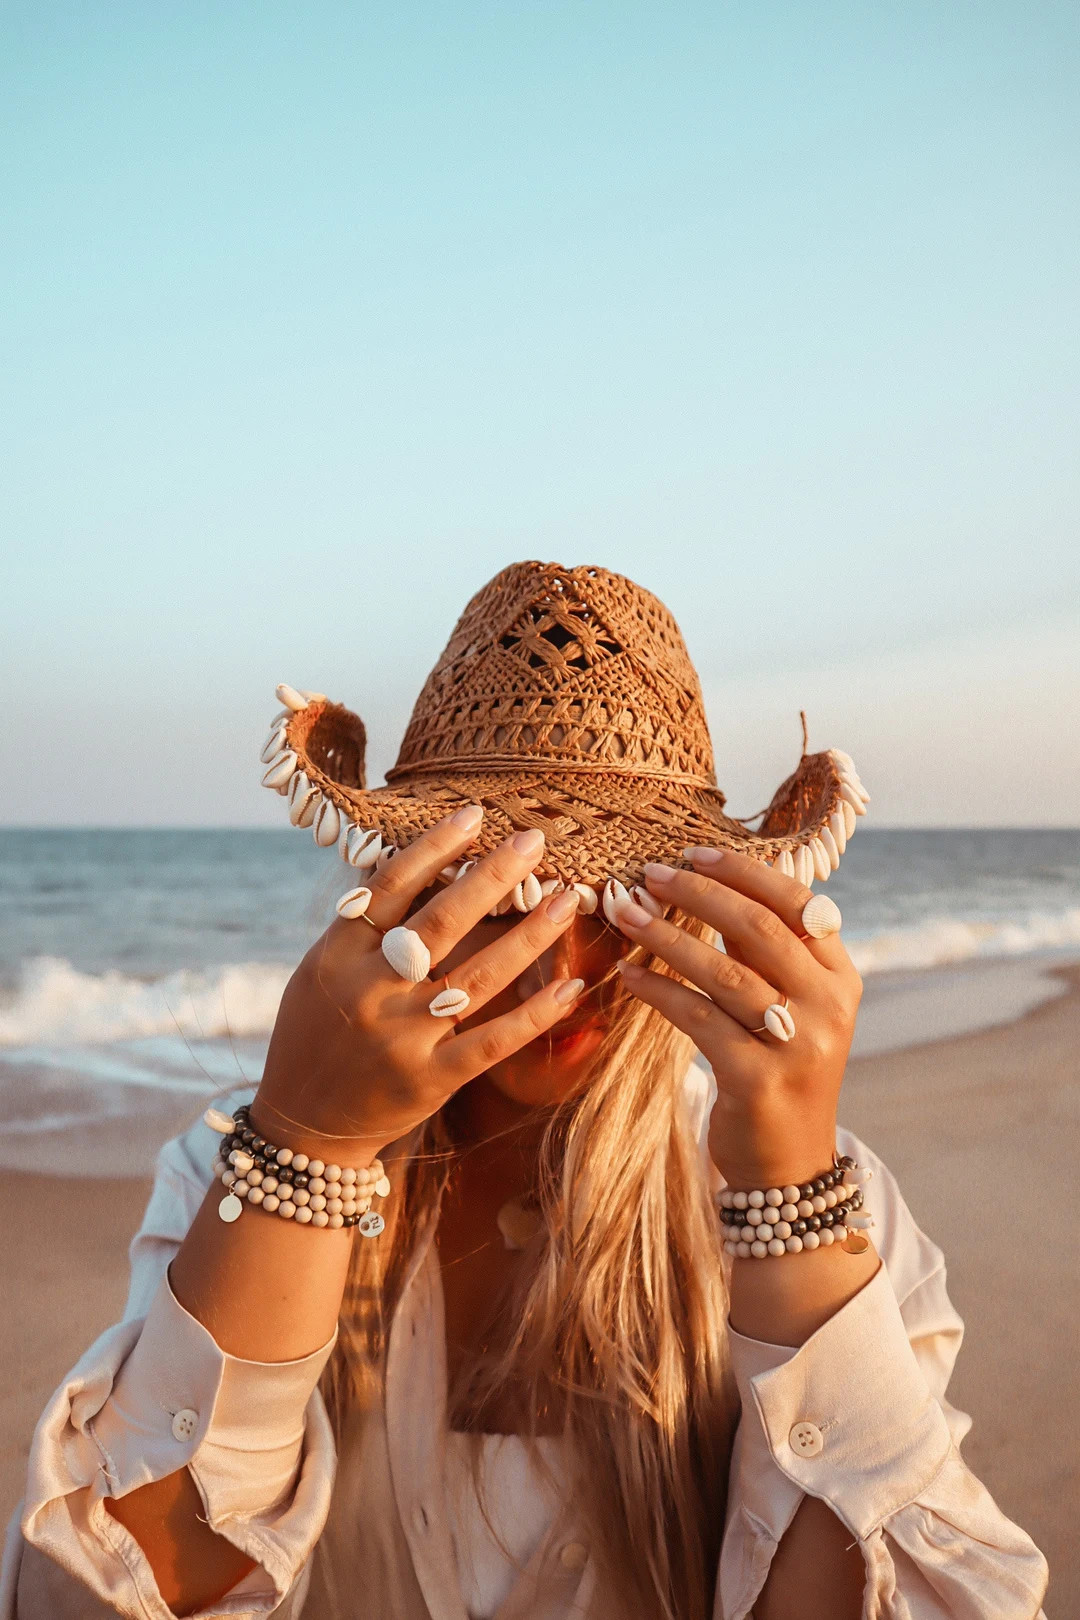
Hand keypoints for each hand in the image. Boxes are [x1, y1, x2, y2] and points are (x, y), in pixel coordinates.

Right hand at [255, 808, 582, 1159]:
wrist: (302, 1128)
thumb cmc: (315, 1037)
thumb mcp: (320, 974)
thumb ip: (363, 929)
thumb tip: (417, 865)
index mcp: (337, 957)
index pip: (391, 886)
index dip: (435, 847)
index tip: (475, 815)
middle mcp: (369, 992)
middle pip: (442, 921)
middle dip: (494, 876)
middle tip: (535, 840)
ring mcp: (402, 1038)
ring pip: (478, 976)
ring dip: (530, 935)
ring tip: (567, 899)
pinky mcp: (431, 1080)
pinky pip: (493, 1041)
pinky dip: (536, 1014)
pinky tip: (572, 987)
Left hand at [611, 850, 861, 1189]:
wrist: (788, 1167)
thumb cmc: (777, 1071)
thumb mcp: (789, 1007)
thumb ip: (762, 954)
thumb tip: (708, 886)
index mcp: (841, 977)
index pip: (798, 904)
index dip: (744, 873)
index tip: (694, 854)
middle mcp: (830, 1007)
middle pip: (760, 929)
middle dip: (699, 894)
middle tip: (649, 875)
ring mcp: (800, 1044)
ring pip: (726, 972)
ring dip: (668, 936)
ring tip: (626, 913)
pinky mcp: (760, 1080)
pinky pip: (699, 1019)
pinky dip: (660, 991)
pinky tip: (628, 975)